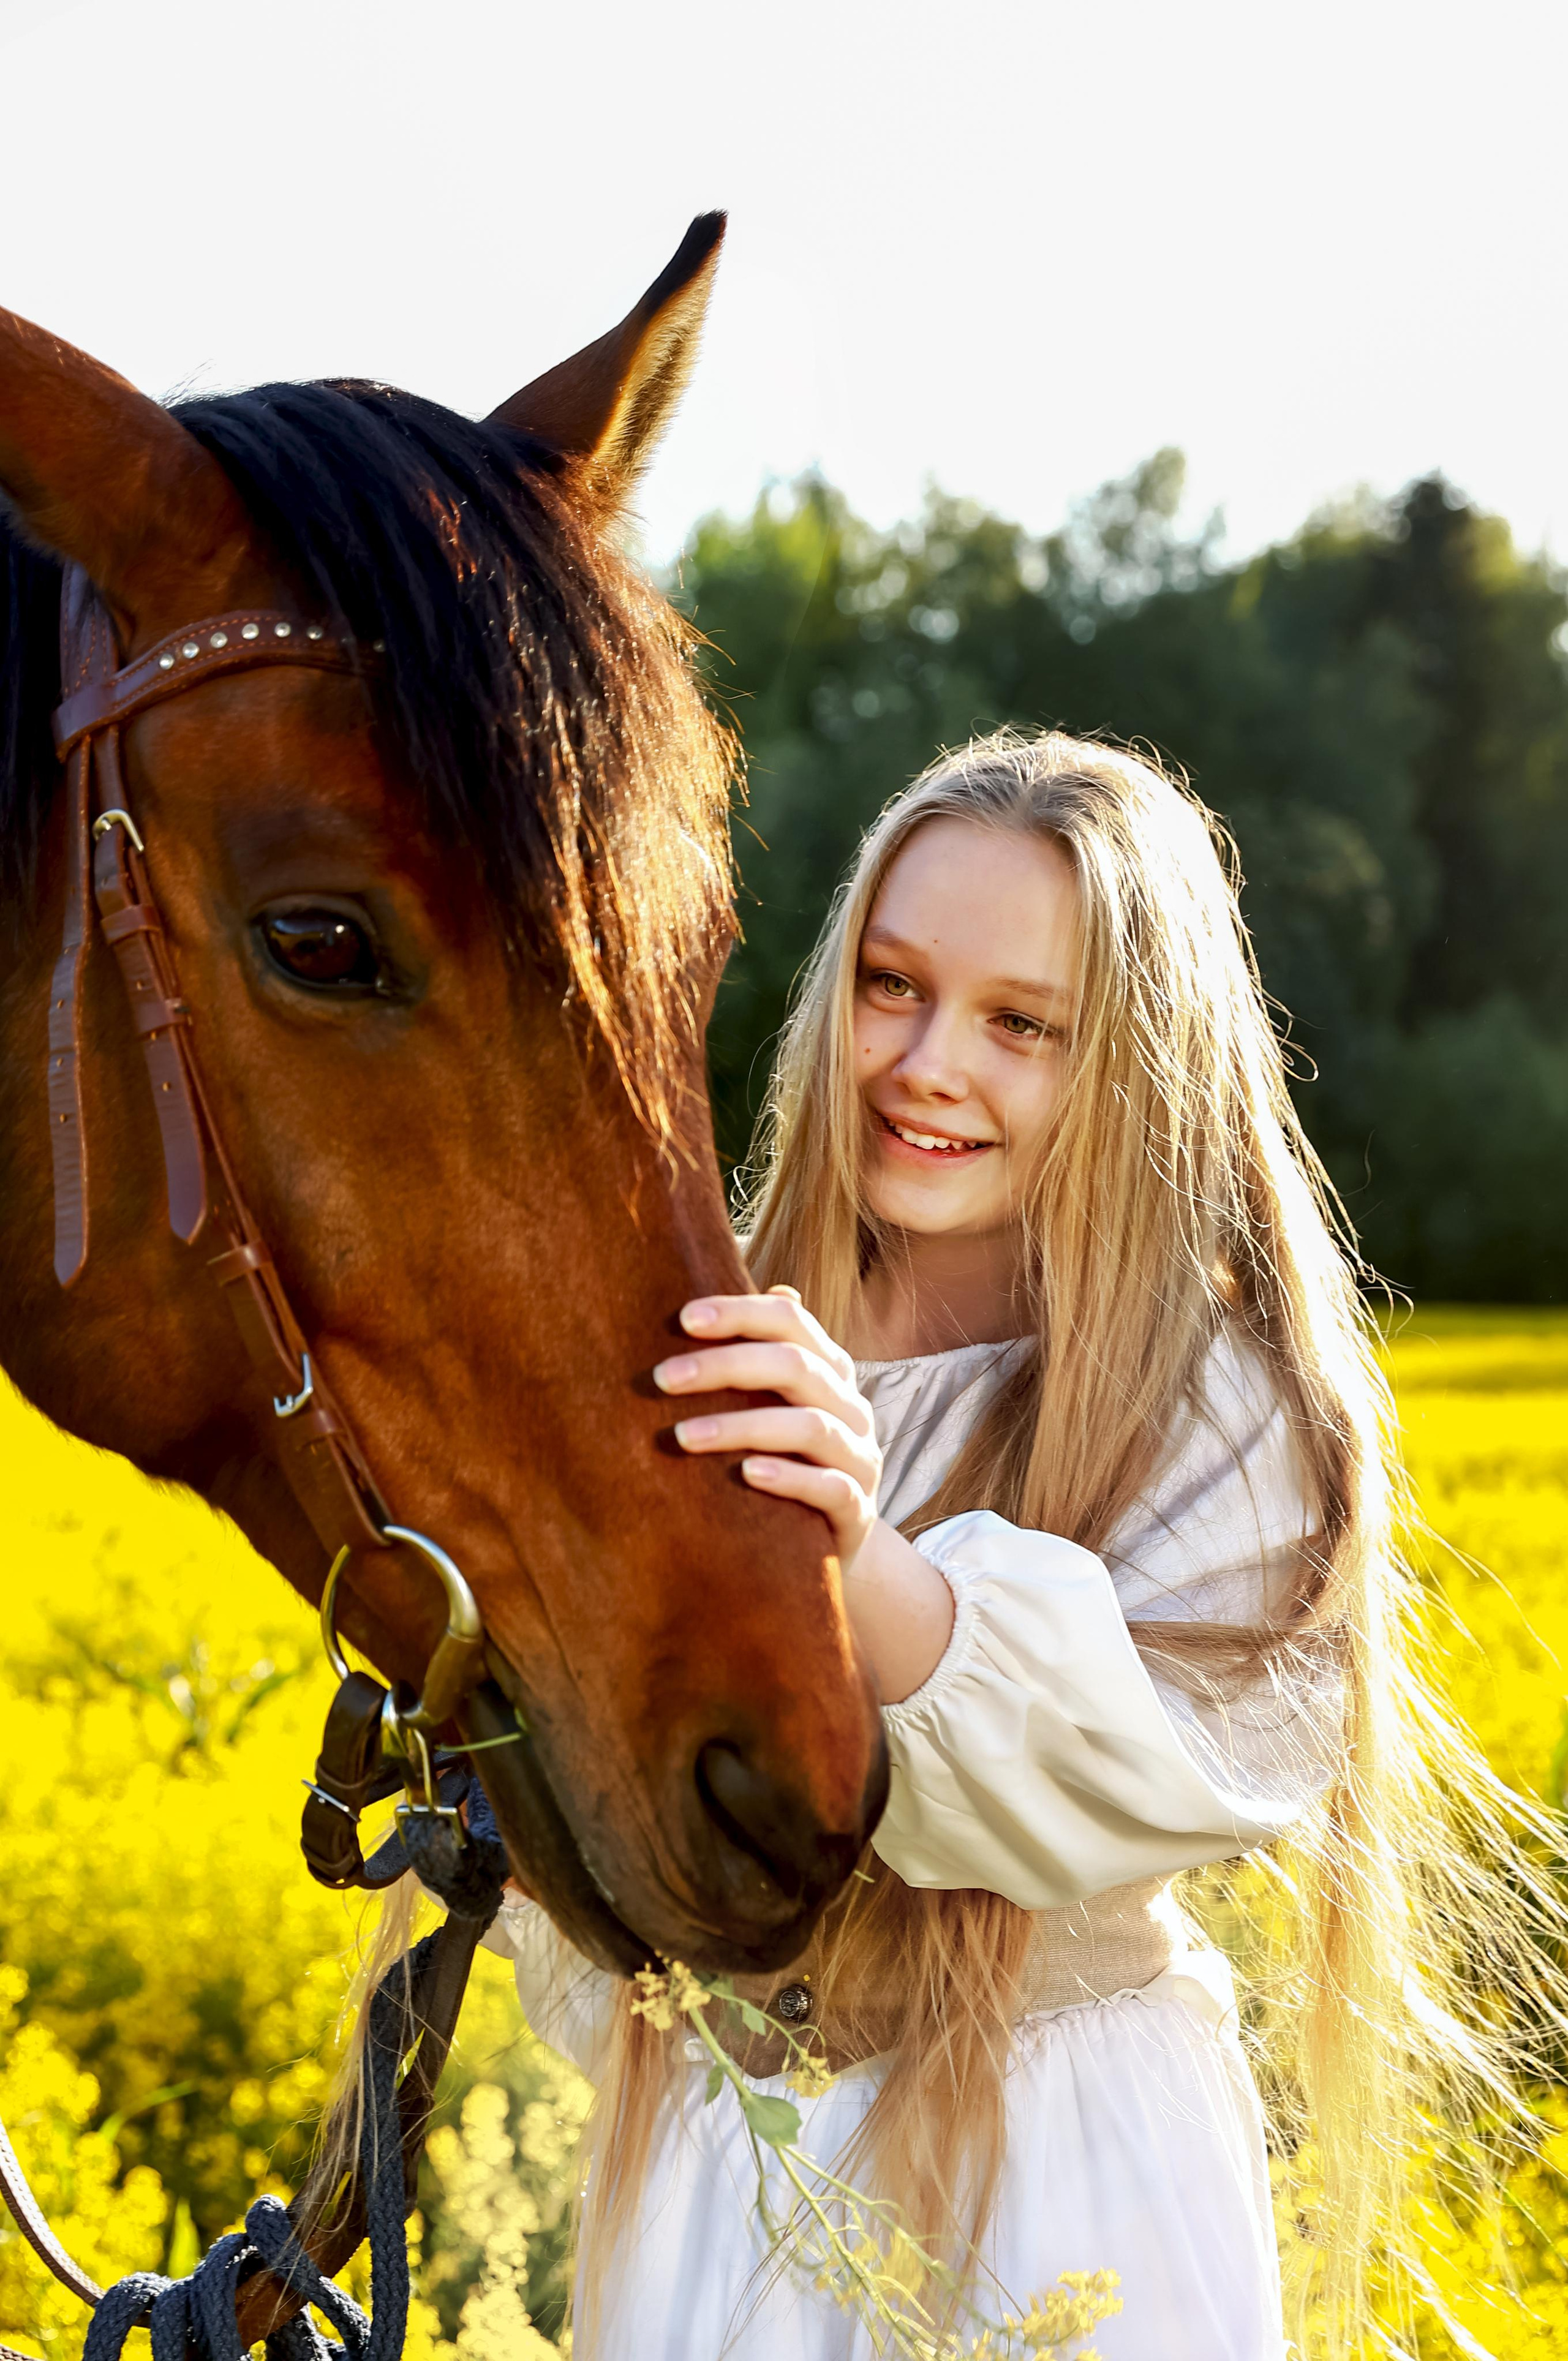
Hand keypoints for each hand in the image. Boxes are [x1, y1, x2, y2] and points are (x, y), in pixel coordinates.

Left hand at [654, 1286, 882, 1576]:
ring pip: (811, 1427)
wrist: (833, 1540)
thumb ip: (758, 1354)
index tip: (683, 1318)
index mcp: (830, 1371)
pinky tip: (746, 1474)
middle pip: (796, 1367)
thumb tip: (736, 1298)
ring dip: (742, 1427)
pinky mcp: (857, 1510)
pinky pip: (831, 1488)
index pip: (791, 1322)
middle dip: (725, 1366)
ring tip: (684, 1436)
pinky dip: (789, 1478)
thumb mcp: (776, 1403)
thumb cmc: (788, 1458)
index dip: (740, 1313)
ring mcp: (860, 1458)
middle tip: (663, 1378)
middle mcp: (851, 1407)